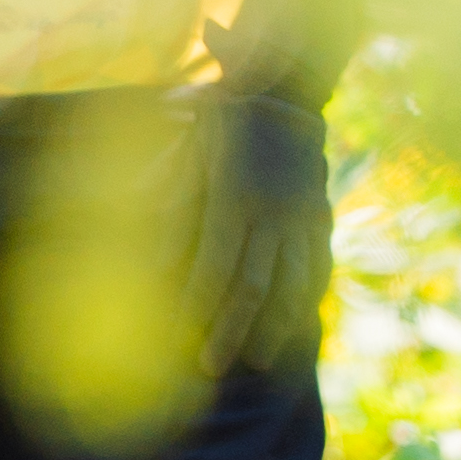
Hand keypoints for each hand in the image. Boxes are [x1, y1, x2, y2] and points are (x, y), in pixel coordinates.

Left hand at [184, 87, 331, 378]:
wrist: (284, 89)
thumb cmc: (221, 118)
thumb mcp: (187, 146)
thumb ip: (166, 189)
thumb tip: (140, 235)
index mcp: (235, 199)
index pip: (216, 266)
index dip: (201, 306)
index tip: (186, 340)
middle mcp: (272, 214)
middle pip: (253, 287)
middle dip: (232, 332)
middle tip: (211, 370)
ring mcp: (302, 216)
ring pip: (292, 284)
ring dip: (276, 327)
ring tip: (260, 363)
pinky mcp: (320, 215)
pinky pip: (317, 265)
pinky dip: (307, 298)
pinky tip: (299, 326)